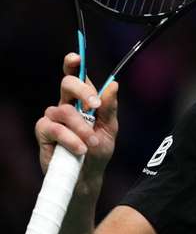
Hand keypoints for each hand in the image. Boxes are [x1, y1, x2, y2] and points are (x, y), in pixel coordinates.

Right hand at [34, 53, 119, 177]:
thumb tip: (113, 85)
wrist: (87, 176)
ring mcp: (53, 118)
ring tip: (92, 143)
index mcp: (83, 101)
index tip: (75, 57)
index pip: (77, 77)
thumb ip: (110, 108)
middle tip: (95, 106)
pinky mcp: (43, 132)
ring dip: (82, 128)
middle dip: (82, 91)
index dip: (73, 64)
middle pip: (67, 84)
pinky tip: (80, 149)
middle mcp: (66, 105)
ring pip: (64, 110)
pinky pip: (55, 128)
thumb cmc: (98, 150)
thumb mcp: (110, 128)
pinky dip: (70, 139)